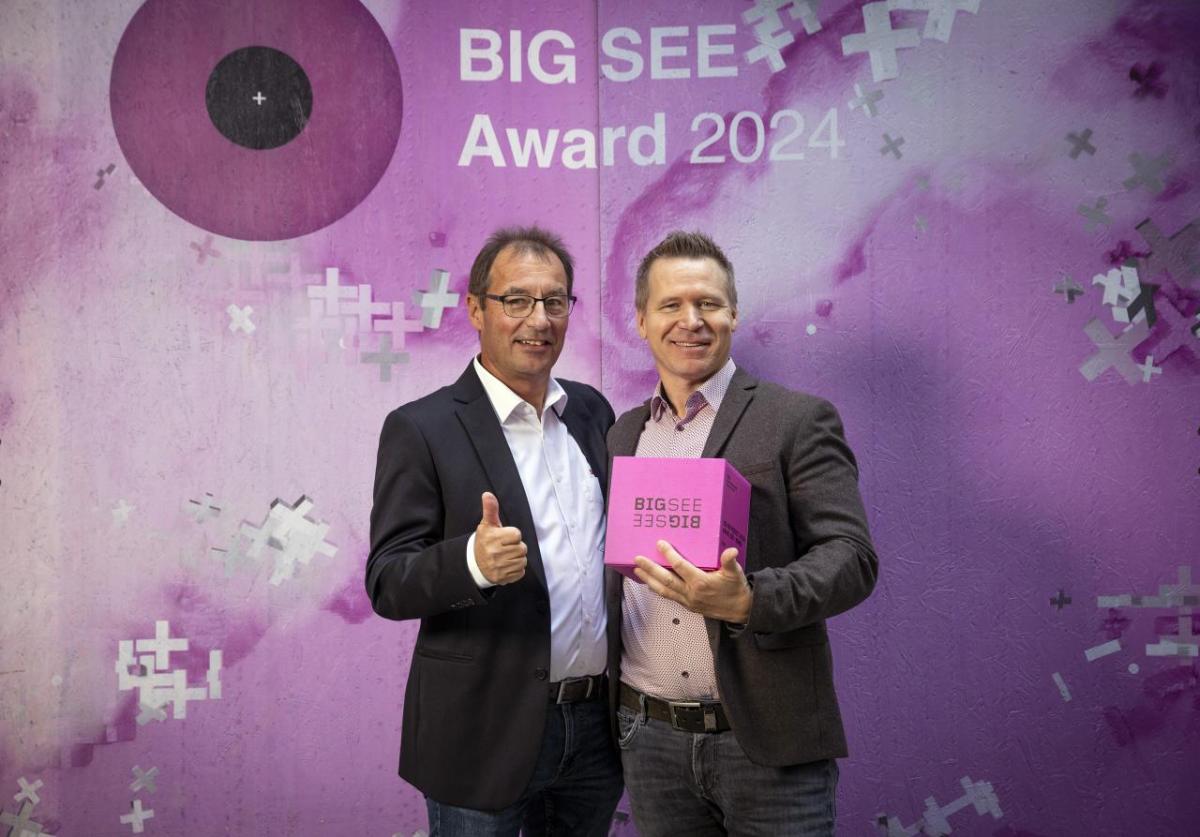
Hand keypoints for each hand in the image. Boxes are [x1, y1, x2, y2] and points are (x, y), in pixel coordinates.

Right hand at [474, 492, 527, 584]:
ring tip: (507, 556)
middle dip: (516, 547)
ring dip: (517, 558)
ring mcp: (499, 568)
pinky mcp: (503, 578)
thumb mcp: (487, 525)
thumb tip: (487, 494)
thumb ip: (490, 509)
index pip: (517, 535)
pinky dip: (516, 569)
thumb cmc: (485, 542)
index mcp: (492, 539)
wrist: (475, 564)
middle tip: (506, 547)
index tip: (504, 537)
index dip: (512, 535)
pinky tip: (507, 566)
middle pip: (522, 548)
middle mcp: (495, 554)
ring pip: (523, 560)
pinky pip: (521, 572)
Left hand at [634, 541, 752, 623]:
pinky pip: (669, 597)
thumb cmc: (736, 589)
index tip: (659, 543)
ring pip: (664, 590)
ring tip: (637, 571)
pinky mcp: (687, 606)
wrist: (739, 610)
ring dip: (649, 580)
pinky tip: (650, 584)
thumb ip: (730, 561)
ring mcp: (687, 600)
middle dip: (650, 569)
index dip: (669, 554)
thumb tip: (731, 551)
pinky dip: (658, 590)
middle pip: (666, 579)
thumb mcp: (735, 573)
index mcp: (700, 582)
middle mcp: (691, 592)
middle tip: (637, 559)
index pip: (680, 566)